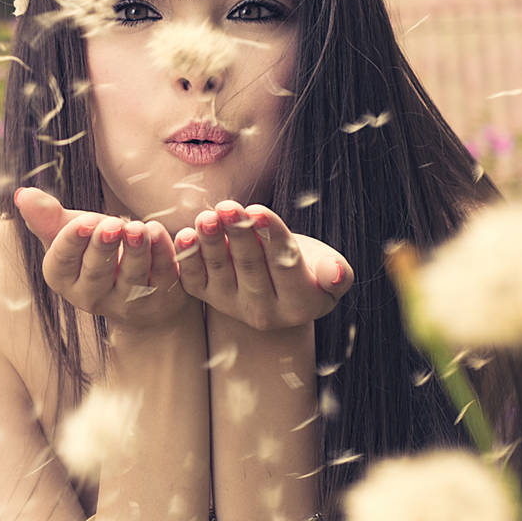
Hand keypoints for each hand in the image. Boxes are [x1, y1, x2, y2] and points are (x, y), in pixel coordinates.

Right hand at [13, 187, 195, 332]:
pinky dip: (164, 254)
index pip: (61, 263)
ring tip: (140, 227)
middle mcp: (93, 297)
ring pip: (133, 277)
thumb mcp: (73, 234)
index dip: (73, 241)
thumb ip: (48, 217)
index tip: (85, 221)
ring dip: (137, 250)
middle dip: (104, 248)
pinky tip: (161, 232)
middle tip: (114, 224)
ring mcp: (129, 302)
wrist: (138, 291)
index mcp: (64, 279)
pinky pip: (164, 277)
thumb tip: (22, 194)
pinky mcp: (162, 299)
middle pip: (96, 274)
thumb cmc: (98, 254)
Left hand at [174, 200, 352, 330]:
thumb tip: (336, 272)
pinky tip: (185, 236)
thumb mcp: (330, 269)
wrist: (279, 285)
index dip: (272, 237)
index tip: (259, 211)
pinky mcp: (208, 298)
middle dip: (238, 233)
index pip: (286, 265)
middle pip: (250, 266)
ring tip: (206, 216)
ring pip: (219, 271)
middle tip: (227, 207)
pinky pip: (194, 281)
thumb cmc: (310, 267)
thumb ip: (336, 273)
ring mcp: (232, 307)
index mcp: (299, 305)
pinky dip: (188, 259)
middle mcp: (264, 312)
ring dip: (210, 242)